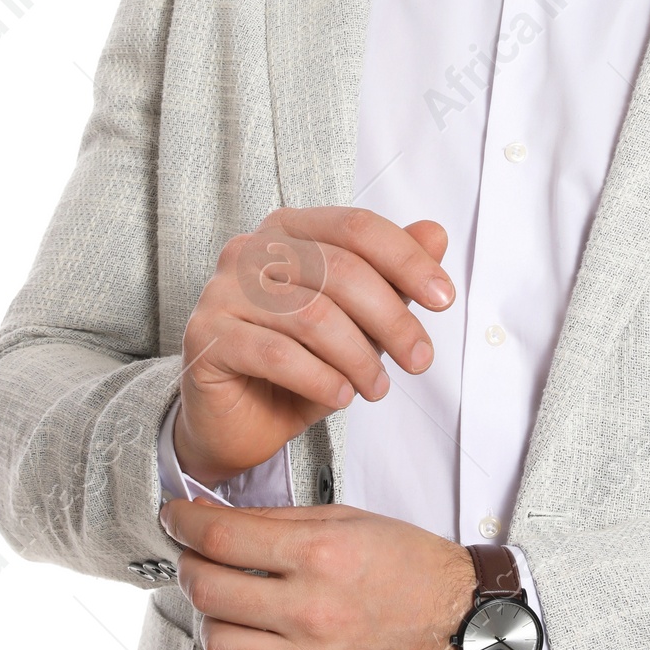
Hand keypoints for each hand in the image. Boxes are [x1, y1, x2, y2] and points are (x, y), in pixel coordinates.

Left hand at [161, 498, 477, 649]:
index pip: (222, 536)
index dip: (183, 523)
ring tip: (229, 608)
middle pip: (209, 590)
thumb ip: (281, 520)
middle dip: (190, 567)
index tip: (173, 518)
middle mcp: (313, 609)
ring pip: (219, 646)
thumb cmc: (409, 564)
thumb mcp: (349, 520)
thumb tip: (218, 517)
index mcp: (321, 553)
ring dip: (213, 621)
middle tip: (196, 560)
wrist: (461, 621)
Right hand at [175, 207, 452, 484]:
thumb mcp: (358, 321)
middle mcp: (250, 250)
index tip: (443, 300)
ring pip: (312, 315)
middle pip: (339, 269)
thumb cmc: (300, 365)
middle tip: (420, 359)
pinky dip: (320, 379)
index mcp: (288, 229)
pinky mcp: (206, 338)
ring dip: (359, 358)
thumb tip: (436, 233)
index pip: (357, 228)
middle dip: (392, 319)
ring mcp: (222, 292)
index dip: (407, 260)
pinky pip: (276, 354)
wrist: (238, 422)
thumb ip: (391, 276)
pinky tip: (341, 397)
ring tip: (377, 388)